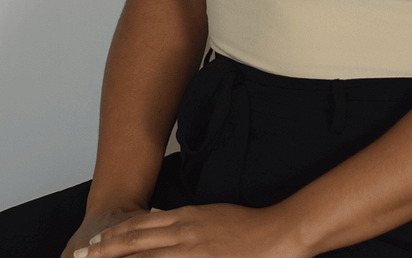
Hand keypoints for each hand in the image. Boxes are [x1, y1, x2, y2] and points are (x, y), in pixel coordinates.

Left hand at [70, 202, 302, 257]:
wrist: (272, 237)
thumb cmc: (243, 226)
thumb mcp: (208, 215)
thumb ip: (183, 221)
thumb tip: (159, 224)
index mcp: (185, 218)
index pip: (140, 227)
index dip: (115, 236)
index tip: (95, 242)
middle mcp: (183, 235)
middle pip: (136, 245)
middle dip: (106, 252)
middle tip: (82, 257)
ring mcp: (190, 254)